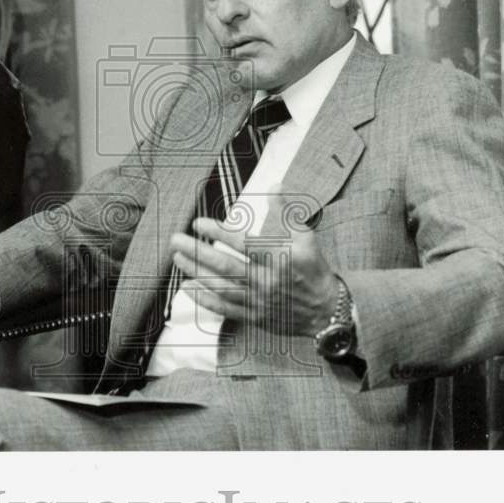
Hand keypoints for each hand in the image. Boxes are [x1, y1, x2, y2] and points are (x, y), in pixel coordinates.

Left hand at [170, 186, 338, 337]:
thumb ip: (285, 212)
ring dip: (197, 273)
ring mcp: (259, 301)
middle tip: (176, 240)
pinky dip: (206, 300)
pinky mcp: (255, 317)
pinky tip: (189, 289)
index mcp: (279, 258)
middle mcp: (266, 280)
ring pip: (222, 287)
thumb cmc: (313, 269)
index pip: (243, 243)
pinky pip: (226, 309)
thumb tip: (275, 185)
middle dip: (198, 253)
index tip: (198, 223)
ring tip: (178, 259)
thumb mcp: (305, 237)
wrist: (327, 309)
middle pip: (226, 265)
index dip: (218, 232)